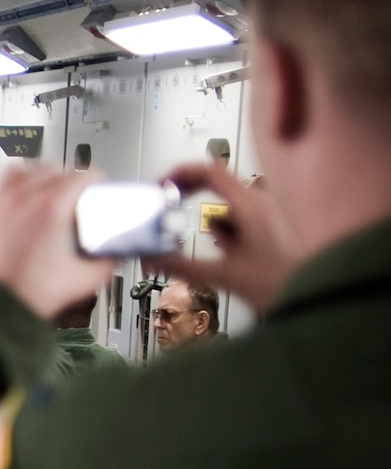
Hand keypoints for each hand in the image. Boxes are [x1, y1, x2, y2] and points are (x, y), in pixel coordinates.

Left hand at [0, 165, 112, 318]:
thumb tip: (113, 255)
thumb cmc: (28, 295)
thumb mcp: (84, 279)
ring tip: (36, 189)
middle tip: (70, 192)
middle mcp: (21, 199)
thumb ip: (106, 262)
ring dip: (30, 176)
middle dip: (65, 178)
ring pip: (15, 171)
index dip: (94, 180)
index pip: (81, 176)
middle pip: (50, 170)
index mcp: (51, 208)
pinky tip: (0, 200)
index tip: (95, 186)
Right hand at [147, 163, 299, 313]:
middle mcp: (262, 203)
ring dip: (212, 224)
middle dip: (189, 197)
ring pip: (226, 207)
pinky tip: (232, 255)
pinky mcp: (270, 227)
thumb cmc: (283, 284)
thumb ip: (182, 266)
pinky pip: (239, 220)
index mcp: (251, 206)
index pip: (210, 170)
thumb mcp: (224, 276)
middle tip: (169, 208)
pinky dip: (226, 232)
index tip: (162, 184)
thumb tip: (152, 260)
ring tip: (217, 250)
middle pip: (215, 185)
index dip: (181, 173)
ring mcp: (268, 214)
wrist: (316, 298)